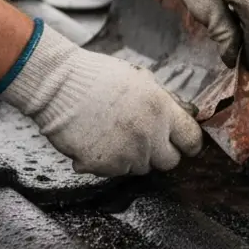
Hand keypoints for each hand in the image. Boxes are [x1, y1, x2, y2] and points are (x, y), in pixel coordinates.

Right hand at [0, 21, 202, 176]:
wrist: (57, 85)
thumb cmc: (97, 77)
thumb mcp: (141, 80)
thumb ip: (163, 103)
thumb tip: (181, 115)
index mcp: (161, 110)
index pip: (192, 140)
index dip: (188, 144)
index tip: (184, 146)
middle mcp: (149, 135)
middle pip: (169, 162)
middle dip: (160, 154)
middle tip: (143, 140)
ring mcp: (126, 153)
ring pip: (141, 168)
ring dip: (132, 157)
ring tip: (112, 134)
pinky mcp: (103, 166)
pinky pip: (114, 171)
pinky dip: (107, 162)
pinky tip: (96, 141)